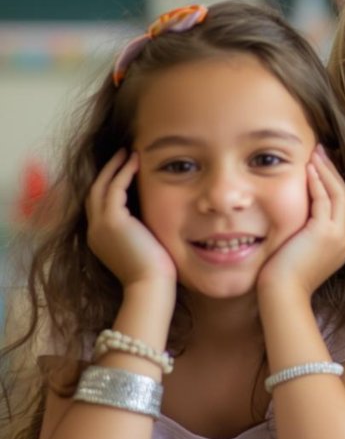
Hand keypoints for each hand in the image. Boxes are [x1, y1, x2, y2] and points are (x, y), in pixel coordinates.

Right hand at [86, 149, 175, 288]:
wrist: (150, 286)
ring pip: (101, 186)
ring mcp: (100, 225)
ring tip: (128, 152)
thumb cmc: (155, 272)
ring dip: (114, 167)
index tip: (124, 169)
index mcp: (101, 238)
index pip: (100, 204)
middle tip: (122, 154)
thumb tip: (155, 217)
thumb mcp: (144, 246)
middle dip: (108, 171)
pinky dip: (124, 172)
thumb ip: (142, 230)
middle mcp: (95, 231)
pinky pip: (114, 188)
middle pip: (95, 192)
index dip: (109, 184)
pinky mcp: (112, 221)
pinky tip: (135, 161)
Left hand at [258, 146, 344, 297]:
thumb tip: (292, 220)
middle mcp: (343, 239)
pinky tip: (309, 168)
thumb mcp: (298, 252)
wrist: (283, 296)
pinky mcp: (325, 233)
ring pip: (338, 195)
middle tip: (321, 152)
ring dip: (326, 171)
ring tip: (316, 154)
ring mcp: (337, 236)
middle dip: (333, 172)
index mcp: (339, 245)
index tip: (321, 166)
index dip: (332, 184)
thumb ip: (302, 235)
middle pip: (344, 196)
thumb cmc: (281, 280)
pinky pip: (324, 200)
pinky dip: (318, 182)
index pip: (340, 207)